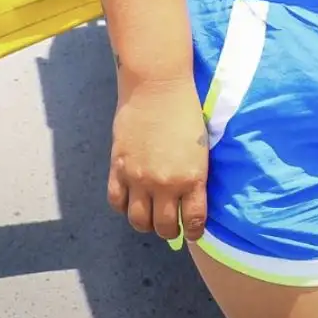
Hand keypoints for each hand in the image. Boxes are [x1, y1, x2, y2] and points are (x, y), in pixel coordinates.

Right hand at [107, 77, 208, 244]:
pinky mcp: (118, 168)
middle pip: (164, 226)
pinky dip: (123, 207)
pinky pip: (116, 201)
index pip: (193, 220)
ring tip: (150, 218)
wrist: (158, 86)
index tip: (192, 231)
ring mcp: (138, 178)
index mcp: (192, 178)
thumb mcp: (201, 147)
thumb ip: (193, 175)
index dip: (193, 231)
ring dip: (146, 224)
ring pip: (138, 220)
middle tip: (171, 226)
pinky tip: (130, 201)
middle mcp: (165, 184)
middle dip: (169, 231)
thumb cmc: (186, 110)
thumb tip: (188, 198)